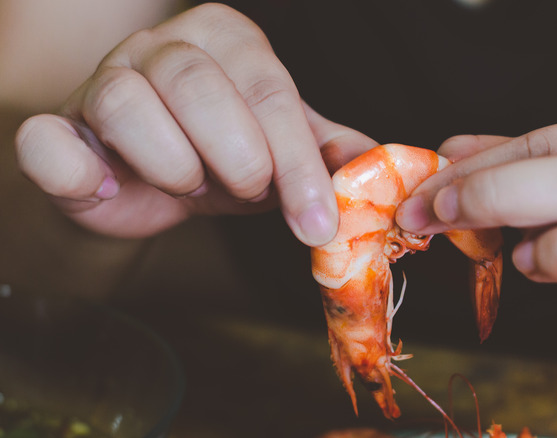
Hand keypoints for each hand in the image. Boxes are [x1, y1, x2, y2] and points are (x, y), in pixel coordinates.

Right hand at [14, 3, 375, 244]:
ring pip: (128, 103)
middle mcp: (160, 46)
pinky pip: (47, 140)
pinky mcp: (54, 126)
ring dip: (172, 165)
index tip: (318, 223)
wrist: (149, 185)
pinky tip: (111, 187)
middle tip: (249, 193)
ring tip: (189, 184)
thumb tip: (373, 161)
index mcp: (226, 38)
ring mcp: (101, 79)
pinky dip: (79, 171)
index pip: (268, 90)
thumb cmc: (220, 159)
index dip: (296, 163)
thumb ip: (323, 150)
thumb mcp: (279, 152)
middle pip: (201, 89)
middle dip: (238, 160)